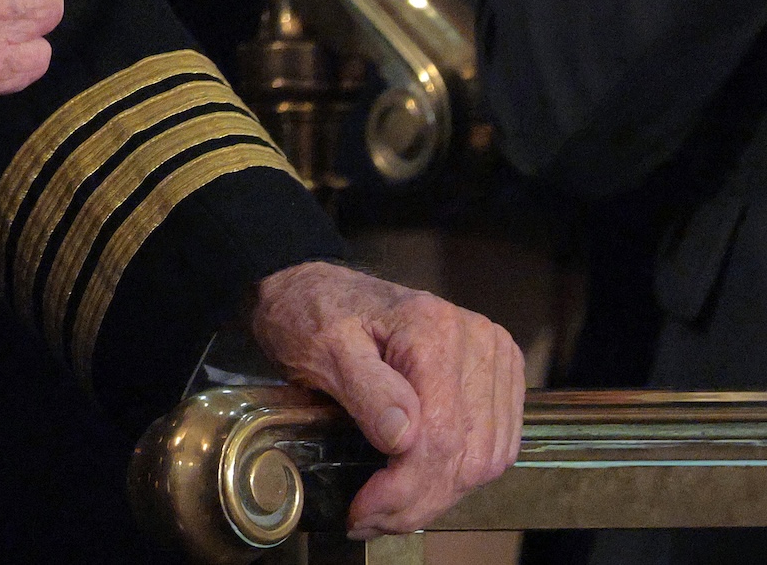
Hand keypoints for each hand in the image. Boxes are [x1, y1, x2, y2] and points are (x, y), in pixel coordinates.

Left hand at [248, 261, 523, 537]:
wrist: (315, 289)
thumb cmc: (311, 312)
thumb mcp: (320, 345)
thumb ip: (366, 389)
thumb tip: (404, 439)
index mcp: (434, 329)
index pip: (440, 435)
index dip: (405, 488)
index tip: (364, 513)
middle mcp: (478, 342)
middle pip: (468, 455)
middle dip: (419, 500)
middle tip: (370, 519)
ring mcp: (493, 360)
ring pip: (486, 460)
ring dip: (439, 495)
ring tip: (389, 507)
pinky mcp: (496, 378)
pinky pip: (494, 447)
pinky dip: (458, 475)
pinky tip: (418, 483)